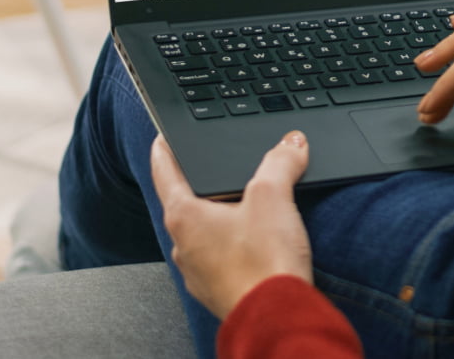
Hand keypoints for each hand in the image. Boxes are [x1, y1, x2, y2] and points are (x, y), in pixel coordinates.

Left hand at [151, 134, 313, 319]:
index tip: (162, 137)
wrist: (277, 317)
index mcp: (184, 216)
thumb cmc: (265, 262)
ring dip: (221, 217)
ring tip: (248, 206)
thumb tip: (291, 143)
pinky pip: (220, 258)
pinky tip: (257, 243)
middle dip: (204, 184)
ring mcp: (198, 272)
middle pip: (186, 203)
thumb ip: (280, 161)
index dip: (165, 148)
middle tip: (220, 169)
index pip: (164, 171)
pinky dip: (234, 245)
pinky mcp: (217, 290)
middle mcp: (183, 245)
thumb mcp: (274, 196)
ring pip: (204, 233)